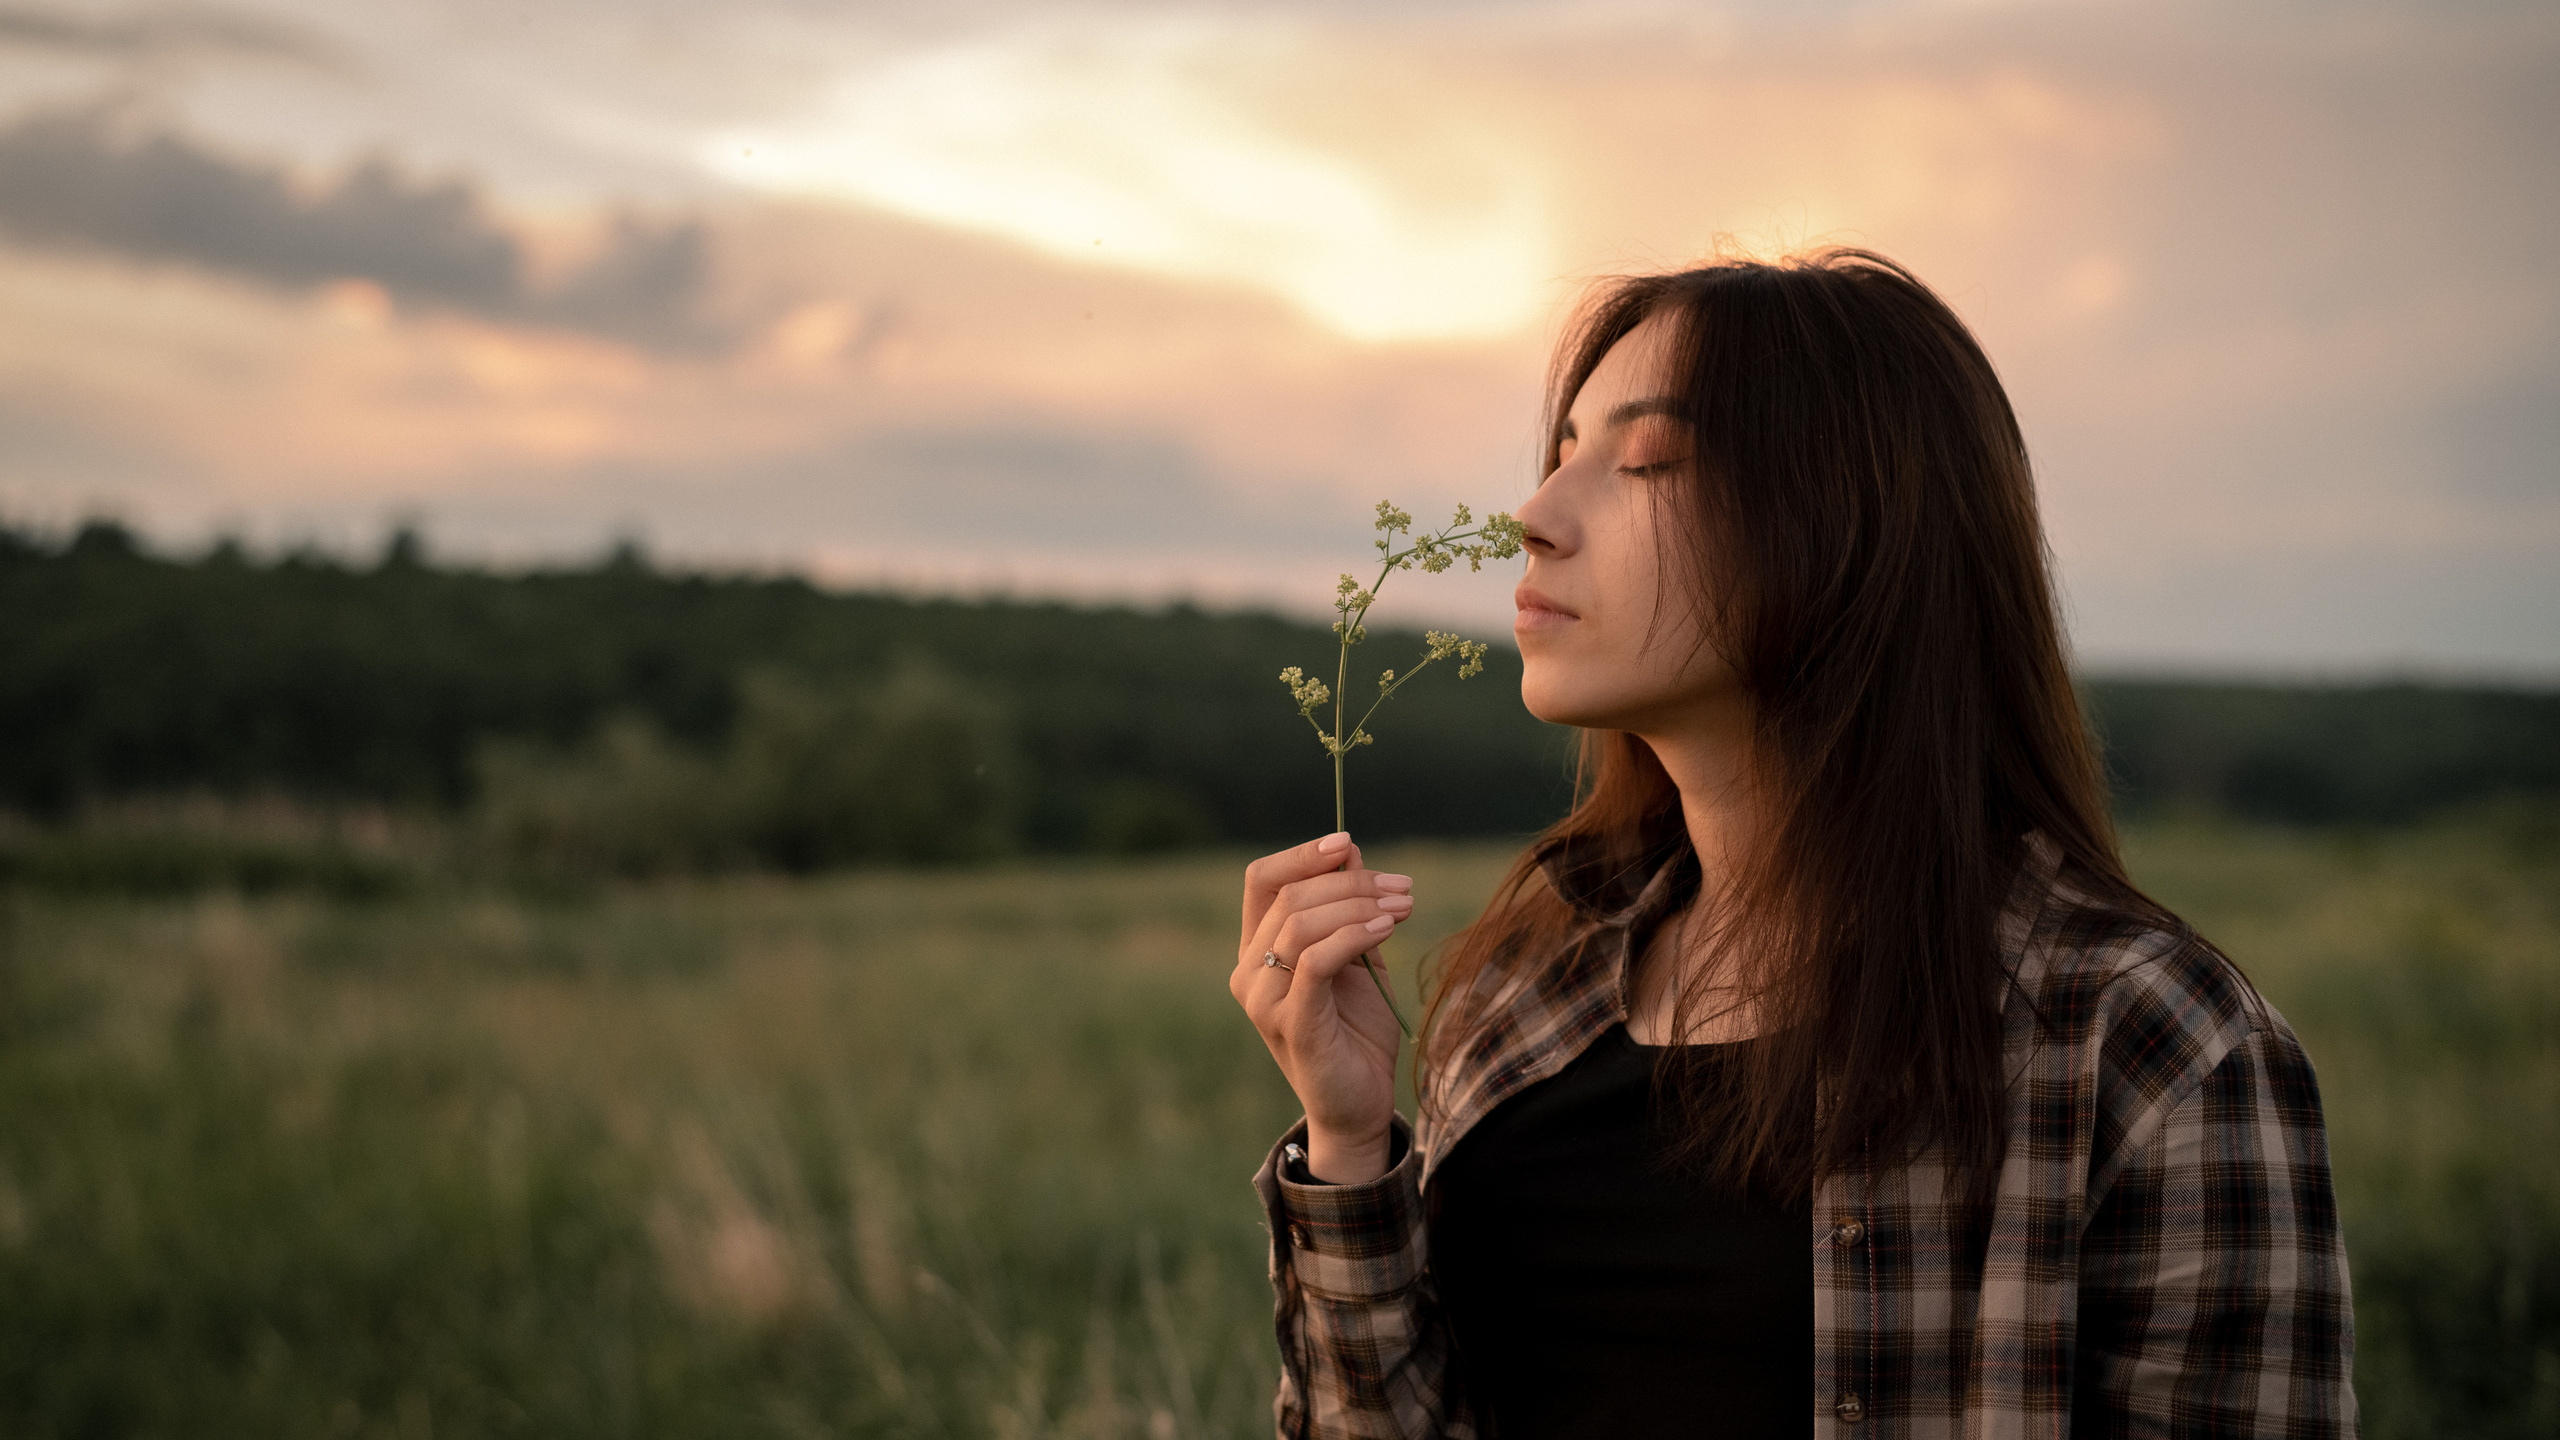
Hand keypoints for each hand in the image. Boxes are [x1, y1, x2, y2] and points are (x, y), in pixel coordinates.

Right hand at [1231, 832, 1412, 1183]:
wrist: (1361, 1103)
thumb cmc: (1357, 1029)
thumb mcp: (1358, 957)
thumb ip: (1349, 909)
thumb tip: (1349, 851)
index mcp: (1258, 950)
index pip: (1262, 881)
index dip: (1301, 854)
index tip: (1347, 843)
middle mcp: (1250, 972)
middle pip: (1289, 896)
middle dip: (1351, 882)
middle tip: (1402, 887)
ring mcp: (1264, 1000)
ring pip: (1300, 923)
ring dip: (1358, 905)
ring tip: (1403, 907)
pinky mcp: (1292, 1023)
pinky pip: (1315, 962)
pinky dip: (1353, 935)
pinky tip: (1387, 928)